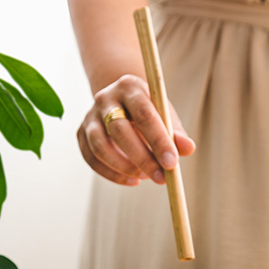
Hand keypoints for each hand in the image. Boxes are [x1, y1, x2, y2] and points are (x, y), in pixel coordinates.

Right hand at [77, 74, 194, 185]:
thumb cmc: (150, 112)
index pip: (144, 114)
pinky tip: (132, 181)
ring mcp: (90, 116)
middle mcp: (105, 98)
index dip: (158, 140)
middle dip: (142, 158)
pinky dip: (112, 174)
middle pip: (119, 130)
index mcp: (130, 87)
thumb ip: (176, 132)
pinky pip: (92, 159)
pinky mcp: (81, 134)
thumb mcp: (165, 116)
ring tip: (145, 177)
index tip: (172, 163)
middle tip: (161, 178)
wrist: (121, 102)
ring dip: (124, 167)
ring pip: (100, 146)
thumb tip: (188, 149)